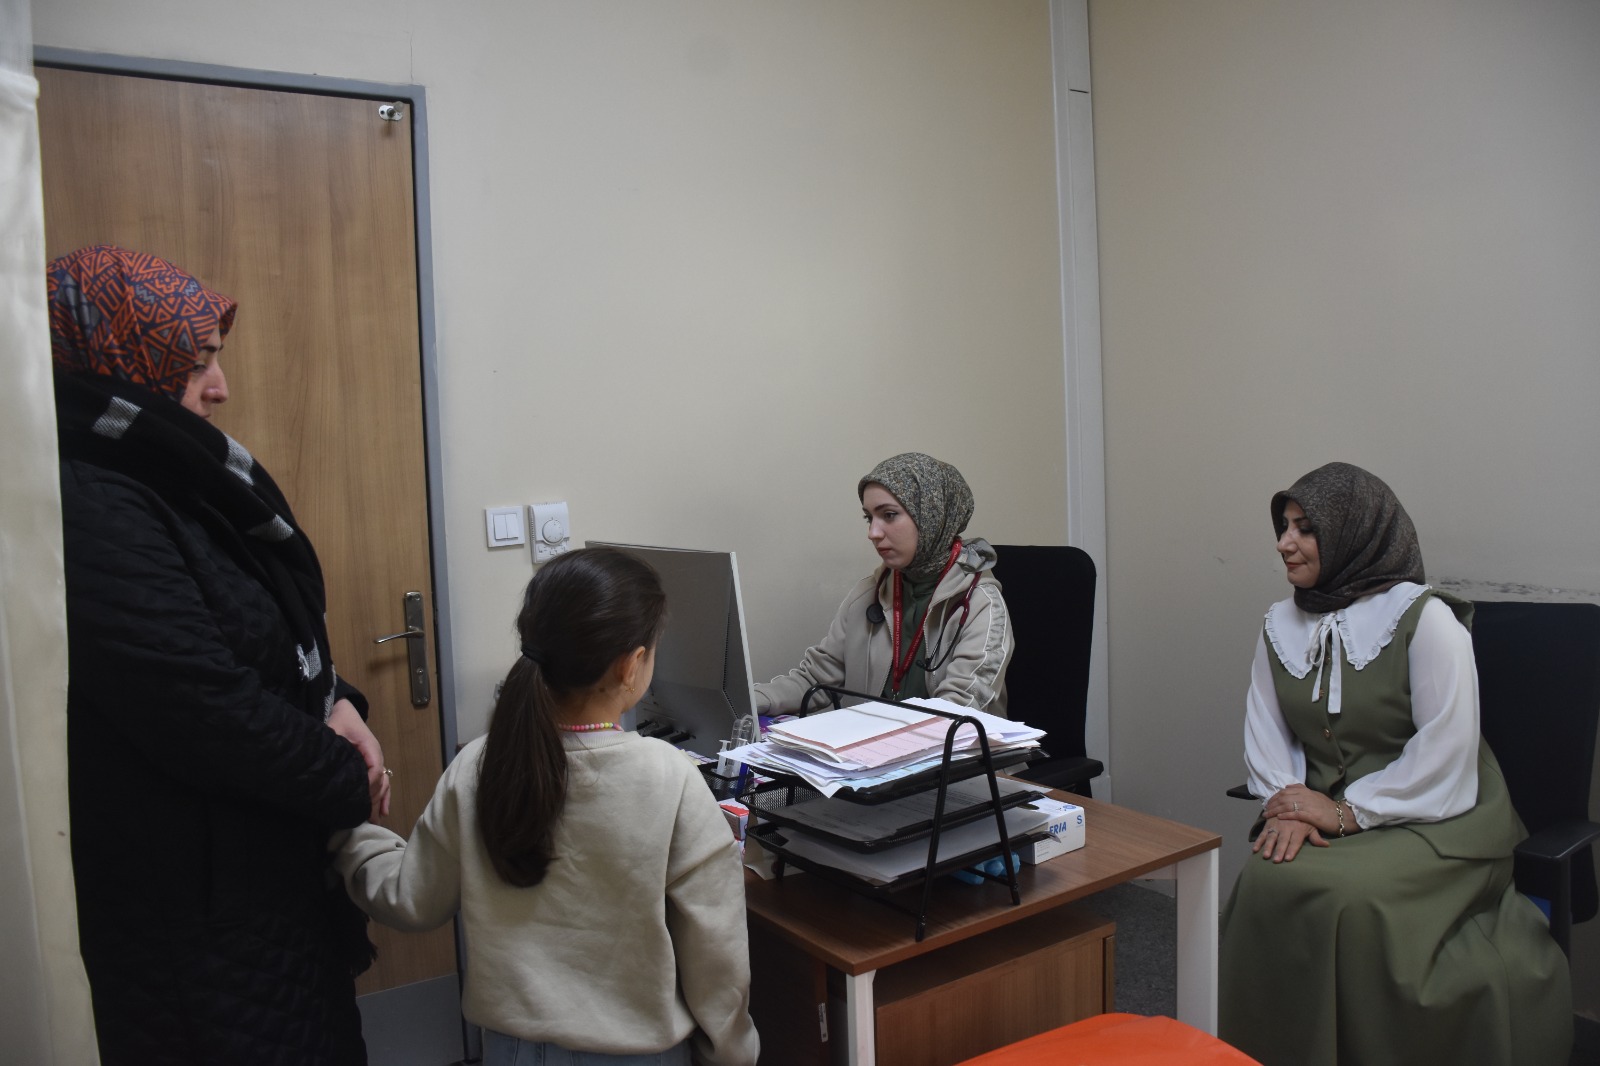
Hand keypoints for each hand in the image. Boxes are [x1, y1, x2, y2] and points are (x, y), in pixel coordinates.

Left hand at [327, 699, 390, 819]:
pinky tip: (383, 811)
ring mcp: (376, 761)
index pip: (375, 768)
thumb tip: (332, 767)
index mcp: (370, 747)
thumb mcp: (336, 731)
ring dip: (379, 802)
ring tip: (374, 819)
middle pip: (380, 780)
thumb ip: (337, 746)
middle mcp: (376, 756)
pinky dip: (384, 797)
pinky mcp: (372, 765)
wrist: (345, 712)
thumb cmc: (340, 721)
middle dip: (373, 799)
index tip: (357, 797)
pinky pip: (382, 783)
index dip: (368, 784)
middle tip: (365, 817)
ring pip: (383, 784)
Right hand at [1252, 814, 1327, 862]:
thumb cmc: (1304, 817)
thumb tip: (1326, 845)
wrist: (1293, 799)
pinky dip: (1258, 840)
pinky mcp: (1269, 823)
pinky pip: (1263, 832)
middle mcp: (1287, 827)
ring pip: (1272, 836)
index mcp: (1299, 828)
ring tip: (1265, 855)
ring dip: (1268, 846)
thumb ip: (1316, 837)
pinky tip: (1255, 849)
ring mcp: (1277, 824)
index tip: (1287, 858)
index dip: (1292, 850)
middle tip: (1276, 860)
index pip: (1295, 841)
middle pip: (1283, 840)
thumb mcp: (1312, 825)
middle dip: (1279, 850)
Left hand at [1263, 783, 1351, 837]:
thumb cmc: (1327, 807)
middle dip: (1272, 803)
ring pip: (1286, 805)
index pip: (1285, 791)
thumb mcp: (1314, 795)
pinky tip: (1279, 817)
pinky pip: (1295, 813)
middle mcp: (1305, 796)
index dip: (1274, 796)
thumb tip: (1288, 786)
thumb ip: (1302, 790)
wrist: (1342, 815)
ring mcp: (1308, 805)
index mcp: (1305, 791)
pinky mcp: (1311, 815)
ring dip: (1275, 810)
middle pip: (1283, 797)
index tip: (1268, 802)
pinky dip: (1286, 814)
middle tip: (1264, 809)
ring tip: (1267, 815)